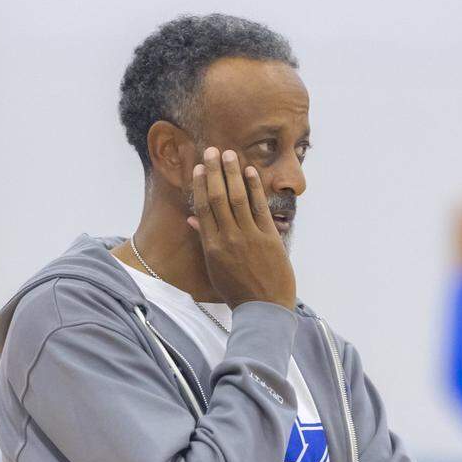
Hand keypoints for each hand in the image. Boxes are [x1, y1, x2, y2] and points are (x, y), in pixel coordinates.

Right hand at [187, 147, 295, 309]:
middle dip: (213, 172)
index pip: (202, 209)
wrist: (264, 310)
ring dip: (232, 173)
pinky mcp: (269, 238)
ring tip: (228, 154)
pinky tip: (250, 171)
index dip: (200, 185)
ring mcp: (249, 237)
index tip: (198, 167)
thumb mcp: (215, 268)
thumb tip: (192, 220)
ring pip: (237, 198)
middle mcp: (228, 239)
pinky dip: (254, 188)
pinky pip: (259, 207)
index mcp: (212, 247)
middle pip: (217, 198)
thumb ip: (205, 240)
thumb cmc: (238, 291)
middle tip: (211, 150)